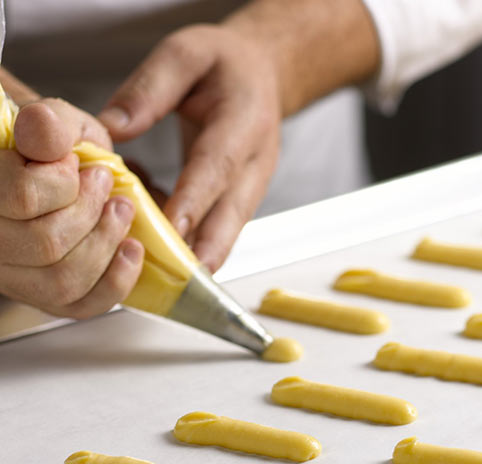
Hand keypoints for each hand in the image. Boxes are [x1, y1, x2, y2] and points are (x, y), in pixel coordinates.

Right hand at [0, 97, 143, 317]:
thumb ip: (50, 124)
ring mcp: (10, 276)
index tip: (77, 164)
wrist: (45, 170)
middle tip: (105, 186)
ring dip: (106, 244)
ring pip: (62, 281)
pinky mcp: (40, 297)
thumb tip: (44, 132)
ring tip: (119, 212)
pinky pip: (78, 306)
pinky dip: (116, 281)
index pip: (23, 198)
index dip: (64, 181)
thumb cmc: (47, 148)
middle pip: (46, 245)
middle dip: (91, 213)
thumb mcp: (52, 122)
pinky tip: (130, 250)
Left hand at [99, 24, 280, 271]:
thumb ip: (150, 89)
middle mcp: (256, 161)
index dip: (195, 201)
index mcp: (244, 121)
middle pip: (232, 214)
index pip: (217, 166)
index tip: (172, 229)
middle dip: (208, 250)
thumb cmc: (223, 65)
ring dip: (203, 258)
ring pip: (230, 231)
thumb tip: (112, 129)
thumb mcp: (185, 54)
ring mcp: (253, 187)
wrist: (263, 75)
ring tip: (171, 284)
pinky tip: (172, 263)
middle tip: (183, 281)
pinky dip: (199, 248)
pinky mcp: (242, 201)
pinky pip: (221, 230)